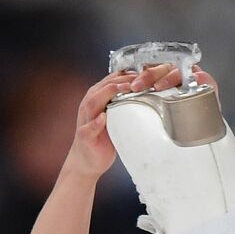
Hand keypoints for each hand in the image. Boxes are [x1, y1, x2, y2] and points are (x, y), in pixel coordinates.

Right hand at [64, 64, 220, 180]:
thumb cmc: (104, 140)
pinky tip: (103, 118)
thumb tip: (150, 97)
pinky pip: (89, 127)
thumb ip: (128, 106)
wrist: (88, 162)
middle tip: (141, 76)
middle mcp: (90, 104)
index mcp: (99, 98)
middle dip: (122, 80)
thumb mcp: (118, 119)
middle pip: (105, 85)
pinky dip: (96, 123)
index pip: (114, 79)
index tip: (147, 71)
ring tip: (124, 89)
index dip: (130, 74)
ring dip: (109, 93)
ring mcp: (86, 119)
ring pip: (95, 100)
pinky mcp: (84, 135)